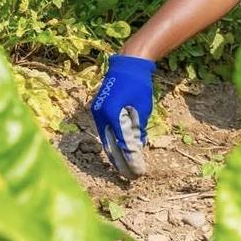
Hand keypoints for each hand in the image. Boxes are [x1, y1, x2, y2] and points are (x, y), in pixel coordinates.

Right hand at [91, 54, 154, 179]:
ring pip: (105, 141)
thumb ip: (138, 129)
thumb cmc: (139, 85)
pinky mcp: (98, 111)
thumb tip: (137, 148)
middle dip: (121, 163)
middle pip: (111, 146)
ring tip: (126, 169)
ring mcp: (97, 113)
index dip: (131, 160)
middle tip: (132, 176)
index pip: (123, 144)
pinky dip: (112, 143)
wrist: (127, 64)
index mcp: (114, 114)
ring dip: (115, 155)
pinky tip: (119, 153)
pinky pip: (104, 132)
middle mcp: (102, 115)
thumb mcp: (143, 108)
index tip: (139, 172)